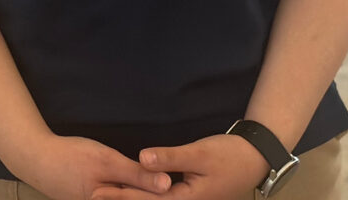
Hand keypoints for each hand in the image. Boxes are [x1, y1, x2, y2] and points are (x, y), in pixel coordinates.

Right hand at [15, 133, 171, 199]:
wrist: (38, 158)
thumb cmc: (73, 158)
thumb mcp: (107, 162)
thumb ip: (137, 175)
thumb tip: (167, 185)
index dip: (163, 195)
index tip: (184, 189)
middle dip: (153, 194)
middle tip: (173, 184)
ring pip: (127, 199)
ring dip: (142, 194)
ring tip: (161, 185)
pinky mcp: (94, 198)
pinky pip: (117, 198)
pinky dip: (129, 193)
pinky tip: (137, 185)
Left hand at [90, 134, 270, 199]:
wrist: (255, 160)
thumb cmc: (229, 156)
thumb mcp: (199, 154)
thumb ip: (170, 157)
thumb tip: (141, 158)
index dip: (120, 196)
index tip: (97, 192)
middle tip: (92, 195)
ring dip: (132, 199)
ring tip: (107, 194)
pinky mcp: (191, 197)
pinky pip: (163, 199)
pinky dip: (147, 196)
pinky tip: (136, 191)